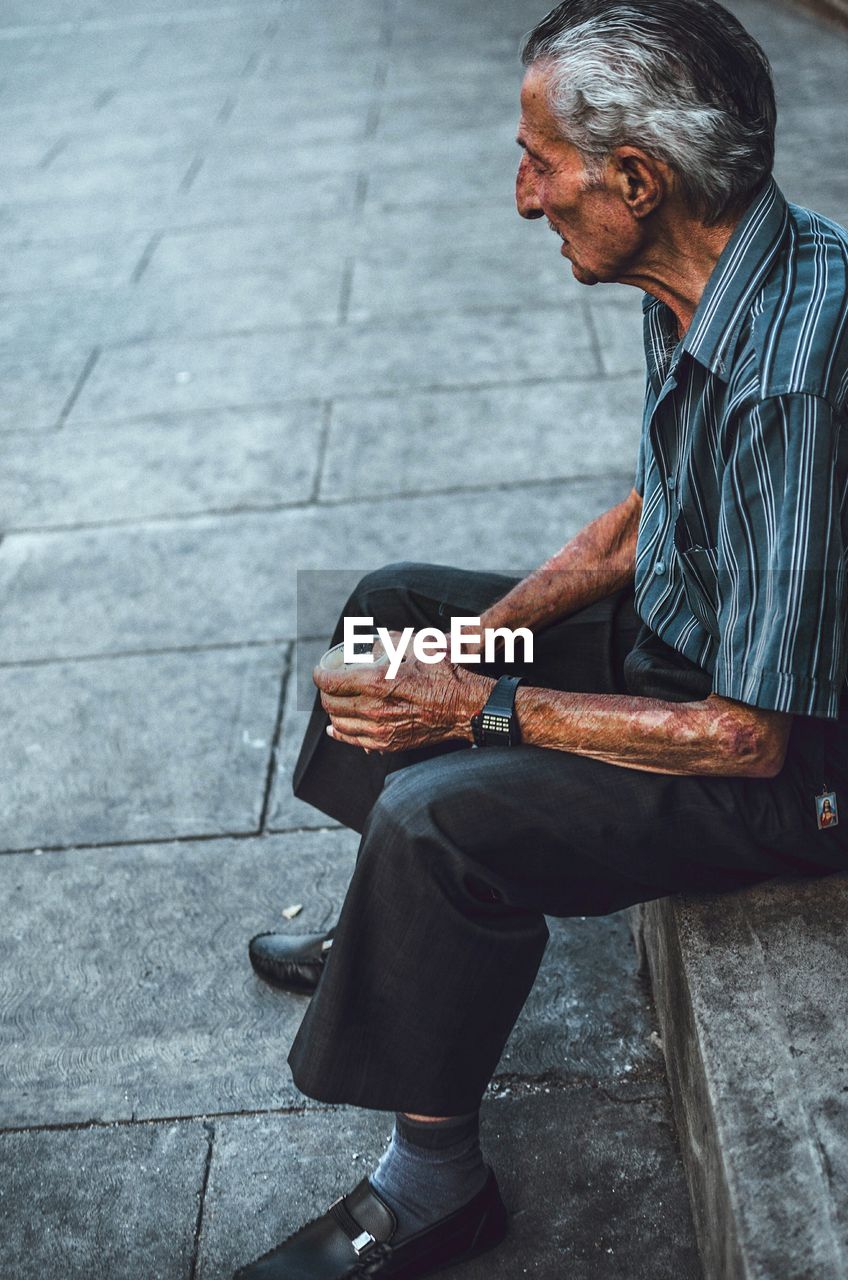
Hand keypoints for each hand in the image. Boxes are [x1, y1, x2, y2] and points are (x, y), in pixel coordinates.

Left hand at [313, 636, 493, 752]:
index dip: (320, 674)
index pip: (331, 682)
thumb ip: (390, 640)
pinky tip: (337, 727)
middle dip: (326, 692)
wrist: (466, 707)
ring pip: (339, 723)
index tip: (320, 670)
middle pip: (331, 704)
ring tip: (335, 701)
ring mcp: (380, 730)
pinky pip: (353, 741)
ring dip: (333, 711)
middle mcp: (374, 709)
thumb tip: (372, 644)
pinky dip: (341, 732)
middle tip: (331, 683)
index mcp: (377, 682)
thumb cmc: (445, 675)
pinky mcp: (388, 743)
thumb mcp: (418, 645)